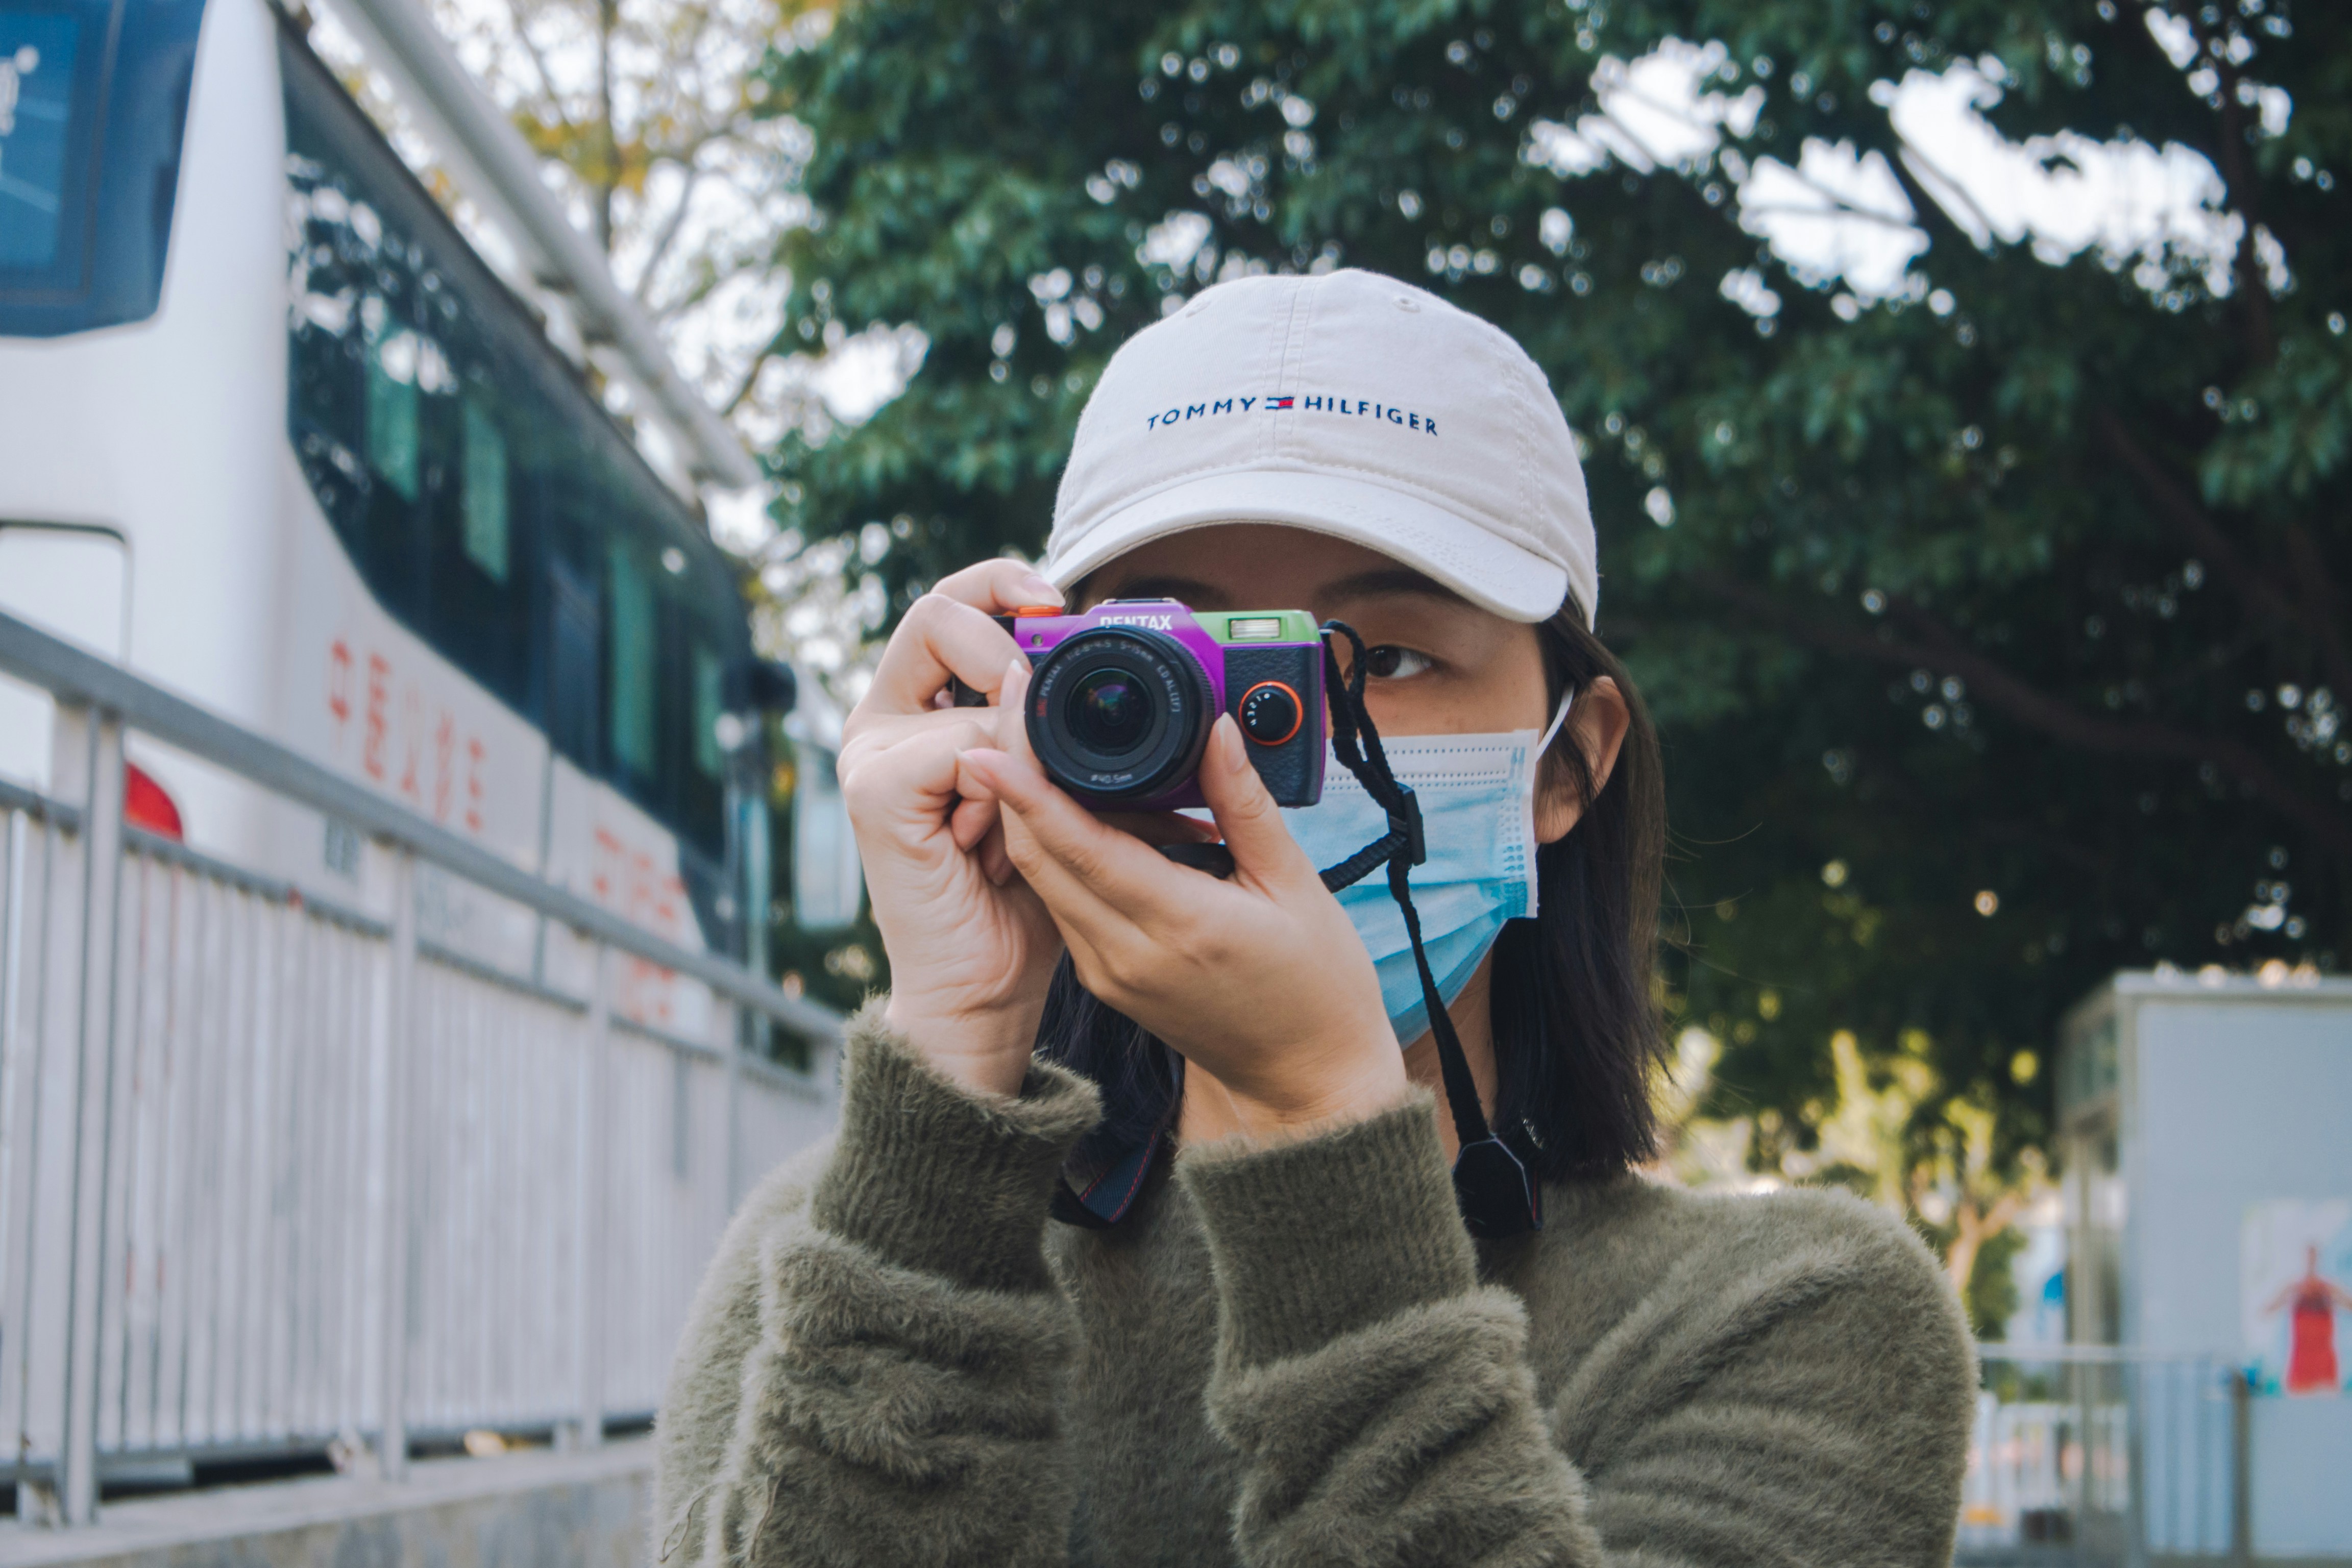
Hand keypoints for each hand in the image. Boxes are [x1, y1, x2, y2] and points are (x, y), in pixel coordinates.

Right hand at [839, 561, 1065, 1096]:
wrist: (985, 987)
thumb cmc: (1023, 898)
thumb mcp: (1059, 793)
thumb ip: (1063, 734)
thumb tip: (1125, 675)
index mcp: (924, 708)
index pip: (952, 604)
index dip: (1000, 584)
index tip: (1059, 601)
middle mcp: (886, 718)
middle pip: (938, 612)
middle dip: (1005, 631)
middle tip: (1052, 668)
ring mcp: (873, 751)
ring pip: (973, 694)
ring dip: (1024, 751)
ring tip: (1014, 821)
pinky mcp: (876, 790)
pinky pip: (967, 749)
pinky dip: (1001, 790)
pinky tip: (988, 841)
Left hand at [956, 662, 1408, 1142]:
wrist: (1307, 1081)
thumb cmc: (1316, 989)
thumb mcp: (1295, 886)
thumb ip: (1245, 805)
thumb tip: (1217, 729)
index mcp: (1180, 926)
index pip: (1081, 846)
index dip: (1029, 787)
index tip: (996, 735)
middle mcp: (1128, 955)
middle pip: (1041, 857)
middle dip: (1013, 781)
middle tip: (1008, 710)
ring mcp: (1109, 973)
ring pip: (1044, 879)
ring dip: (1027, 814)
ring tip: (1031, 745)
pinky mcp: (1106, 980)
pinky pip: (1065, 903)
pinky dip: (1057, 852)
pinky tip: (1072, 809)